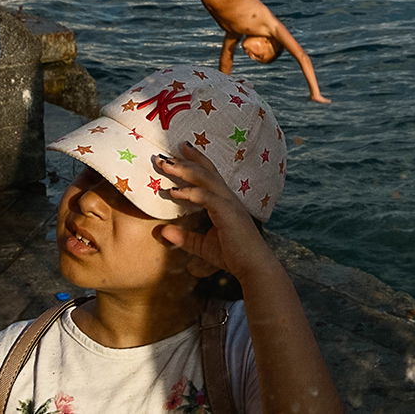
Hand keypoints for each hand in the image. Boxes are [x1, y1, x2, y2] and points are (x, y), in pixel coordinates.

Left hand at [155, 142, 279, 287]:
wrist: (252, 265)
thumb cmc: (232, 254)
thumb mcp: (202, 246)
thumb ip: (184, 238)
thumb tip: (162, 232)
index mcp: (223, 201)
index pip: (208, 174)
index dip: (195, 160)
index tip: (181, 149)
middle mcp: (226, 197)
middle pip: (205, 171)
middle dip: (185, 161)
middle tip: (164, 155)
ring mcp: (228, 202)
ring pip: (205, 178)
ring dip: (184, 170)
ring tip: (165, 165)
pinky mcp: (227, 212)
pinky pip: (206, 197)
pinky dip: (189, 193)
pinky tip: (173, 192)